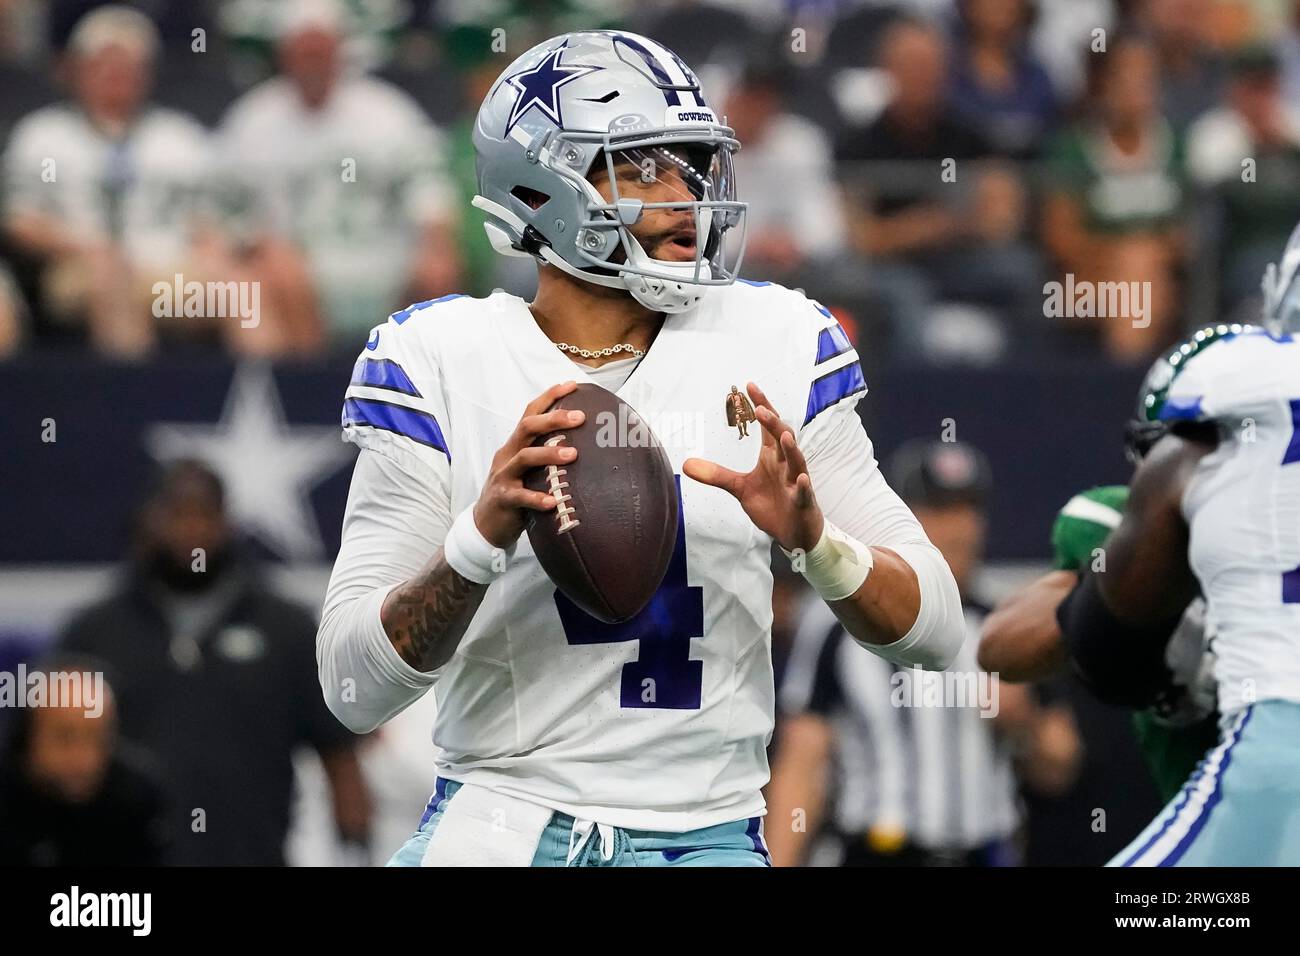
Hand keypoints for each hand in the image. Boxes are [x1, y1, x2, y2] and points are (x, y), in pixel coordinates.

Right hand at [473, 381, 584, 548]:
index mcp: (515, 444)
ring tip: (573, 455)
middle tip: (580, 417)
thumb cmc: (515, 492)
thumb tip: (585, 446)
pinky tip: (553, 501)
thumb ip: (547, 456)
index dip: (549, 397)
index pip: (530, 413)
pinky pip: (520, 496)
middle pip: (527, 428)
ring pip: (525, 458)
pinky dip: (537, 498)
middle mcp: (508, 455)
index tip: (571, 385)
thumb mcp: (529, 470)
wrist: (485, 524)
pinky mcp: (503, 499)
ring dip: (549, 454)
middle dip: (553, 419)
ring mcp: (503, 476)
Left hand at [683, 382, 823, 552]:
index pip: (768, 426)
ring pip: (797, 461)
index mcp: (772, 456)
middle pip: (782, 438)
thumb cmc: (773, 504)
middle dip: (772, 423)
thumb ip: (717, 474)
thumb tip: (686, 464)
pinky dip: (803, 485)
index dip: (761, 405)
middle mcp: (786, 464)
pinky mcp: (803, 502)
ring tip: (785, 435)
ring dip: (792, 449)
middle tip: (760, 408)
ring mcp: (797, 482)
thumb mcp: (740, 488)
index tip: (749, 386)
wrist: (794, 532)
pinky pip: (804, 492)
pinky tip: (801, 478)